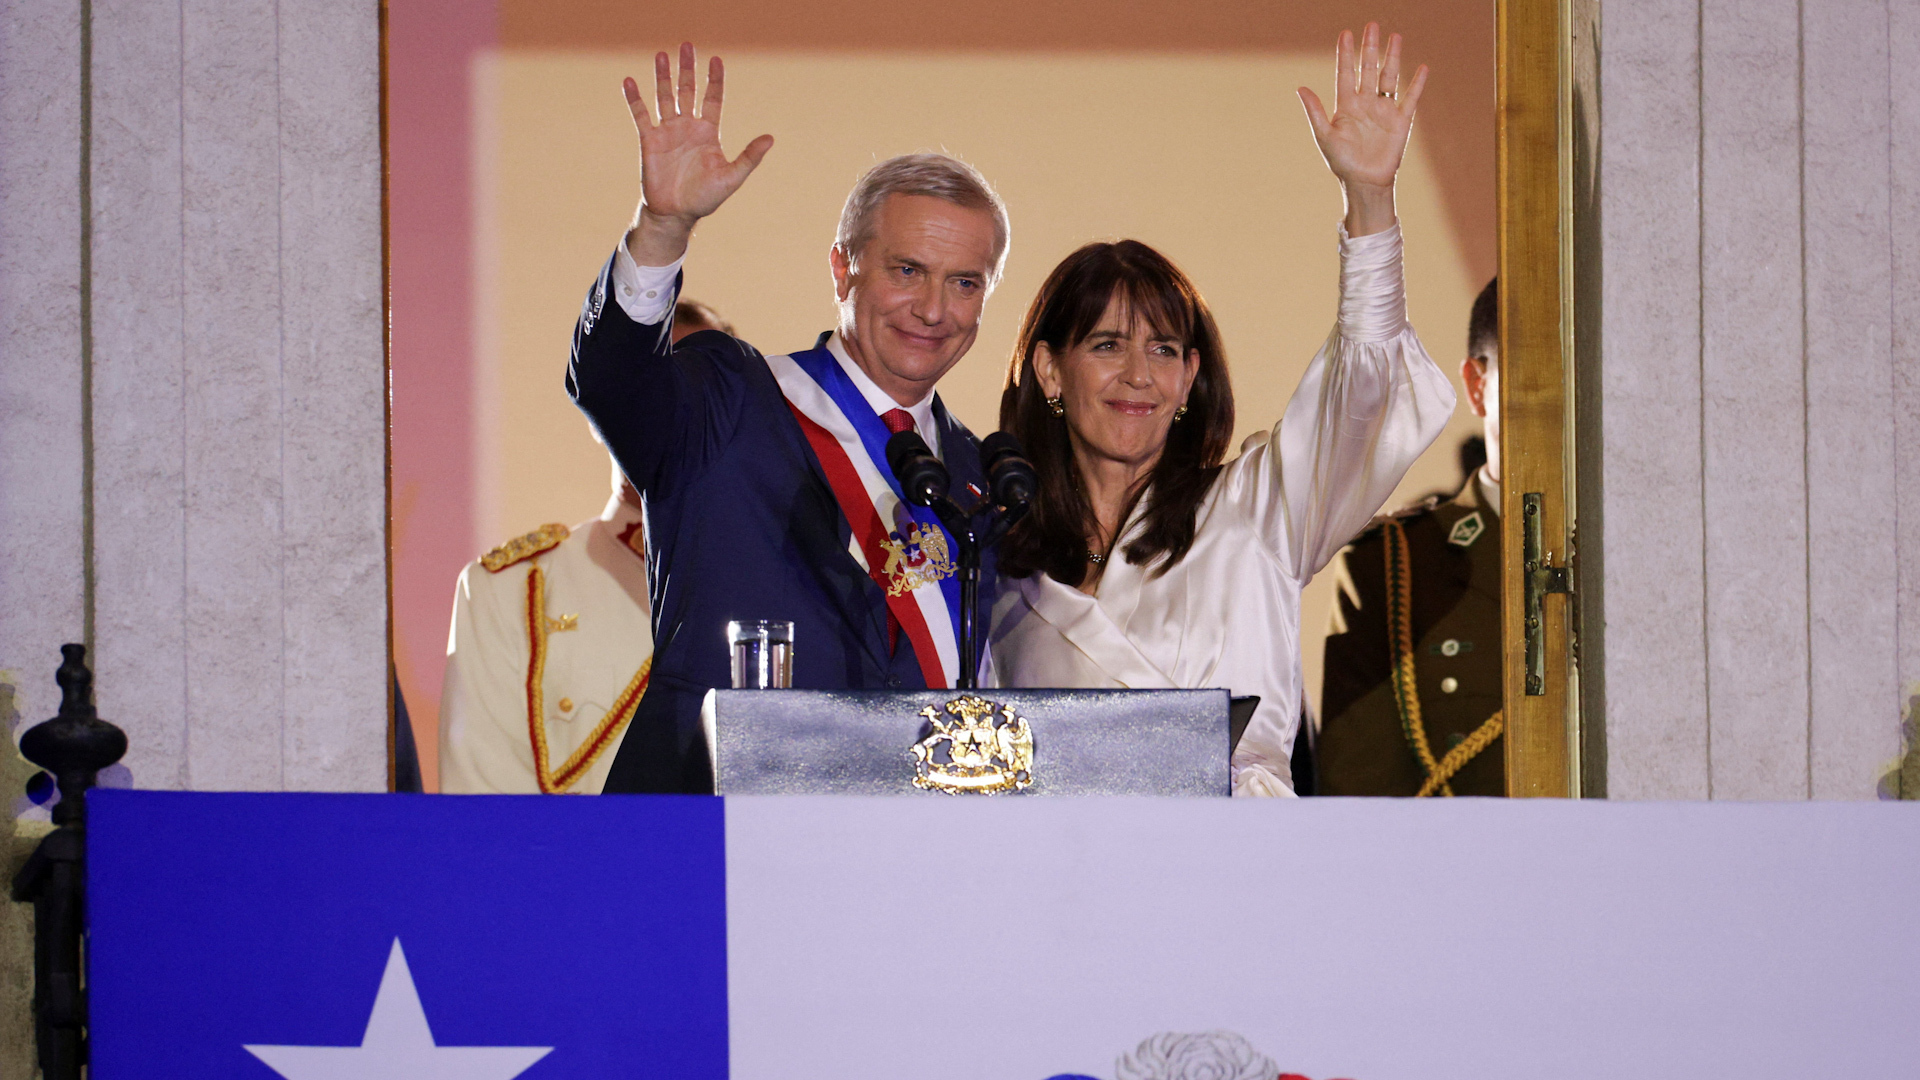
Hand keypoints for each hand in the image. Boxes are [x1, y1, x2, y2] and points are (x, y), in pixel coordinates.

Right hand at [623, 43, 773, 264]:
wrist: (676, 214)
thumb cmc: (705, 198)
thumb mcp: (732, 177)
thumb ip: (749, 157)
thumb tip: (771, 138)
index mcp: (708, 133)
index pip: (712, 99)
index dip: (714, 80)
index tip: (716, 59)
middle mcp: (688, 127)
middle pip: (688, 91)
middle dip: (688, 69)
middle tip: (687, 46)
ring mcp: (668, 132)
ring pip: (665, 97)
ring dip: (663, 76)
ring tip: (662, 54)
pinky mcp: (649, 140)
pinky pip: (641, 115)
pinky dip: (635, 99)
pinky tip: (630, 81)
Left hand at [1297, 23, 1427, 235]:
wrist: (1364, 182)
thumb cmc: (1342, 162)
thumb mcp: (1324, 136)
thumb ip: (1315, 111)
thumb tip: (1300, 87)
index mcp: (1346, 105)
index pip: (1345, 73)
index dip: (1346, 54)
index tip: (1346, 33)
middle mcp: (1365, 103)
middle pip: (1368, 69)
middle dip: (1369, 48)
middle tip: (1372, 25)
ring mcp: (1384, 110)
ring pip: (1389, 77)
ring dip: (1392, 57)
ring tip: (1395, 36)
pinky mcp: (1401, 120)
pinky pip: (1410, 97)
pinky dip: (1417, 83)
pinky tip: (1421, 67)